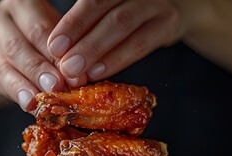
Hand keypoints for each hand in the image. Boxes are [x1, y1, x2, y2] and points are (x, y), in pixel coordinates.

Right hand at [0, 0, 66, 111]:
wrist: (15, 41)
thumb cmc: (47, 36)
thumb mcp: (58, 35)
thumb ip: (65, 51)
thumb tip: (82, 76)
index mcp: (22, 2)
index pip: (38, 28)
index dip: (55, 54)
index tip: (74, 75)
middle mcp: (0, 16)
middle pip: (17, 46)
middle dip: (38, 70)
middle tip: (57, 87)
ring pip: (3, 66)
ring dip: (24, 86)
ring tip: (39, 102)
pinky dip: (15, 93)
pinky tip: (28, 105)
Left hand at [47, 0, 187, 83]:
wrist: (177, 6)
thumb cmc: (128, 8)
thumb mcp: (107, 6)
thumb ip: (87, 21)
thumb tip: (57, 51)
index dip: (72, 23)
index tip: (54, 46)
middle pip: (102, 6)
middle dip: (79, 37)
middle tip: (63, 64)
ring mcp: (155, 1)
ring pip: (121, 23)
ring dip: (95, 50)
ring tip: (75, 70)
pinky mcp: (169, 22)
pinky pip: (141, 43)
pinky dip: (117, 59)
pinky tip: (99, 72)